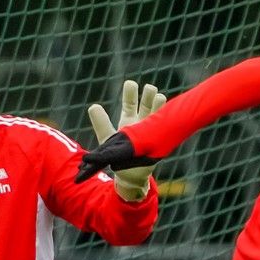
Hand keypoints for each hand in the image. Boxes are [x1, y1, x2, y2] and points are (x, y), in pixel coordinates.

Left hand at [86, 80, 166, 199]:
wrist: (131, 176)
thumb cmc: (118, 158)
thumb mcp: (108, 139)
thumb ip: (101, 123)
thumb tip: (93, 106)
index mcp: (129, 121)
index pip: (130, 103)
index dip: (130, 94)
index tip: (131, 84)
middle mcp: (142, 123)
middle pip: (146, 105)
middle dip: (148, 96)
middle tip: (150, 88)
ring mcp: (152, 131)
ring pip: (156, 115)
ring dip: (158, 105)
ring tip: (159, 96)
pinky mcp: (158, 141)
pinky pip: (163, 128)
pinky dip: (164, 119)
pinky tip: (166, 111)